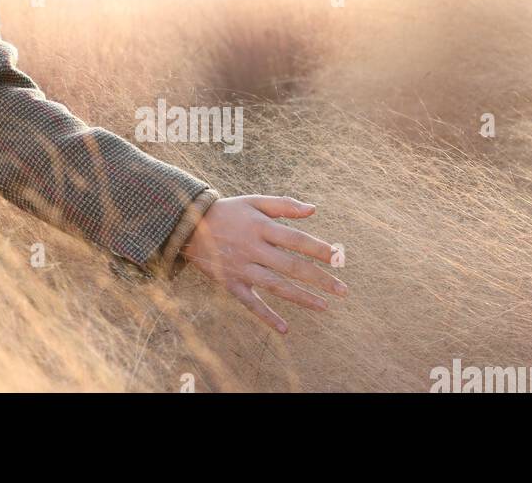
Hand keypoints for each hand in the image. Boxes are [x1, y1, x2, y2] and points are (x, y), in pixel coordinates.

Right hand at [181, 195, 347, 333]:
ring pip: (275, 286)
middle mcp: (253, 248)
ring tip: (324, 307)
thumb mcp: (254, 201)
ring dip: (301, 298)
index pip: (297, 239)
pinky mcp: (230, 283)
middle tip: (343, 291)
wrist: (188, 225)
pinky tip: (285, 329)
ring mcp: (241, 267)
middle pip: (291, 266)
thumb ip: (284, 205)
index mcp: (261, 227)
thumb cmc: (229, 211)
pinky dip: (266, 316)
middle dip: (319, 279)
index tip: (339, 258)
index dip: (319, 249)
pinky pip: (250, 303)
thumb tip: (313, 209)